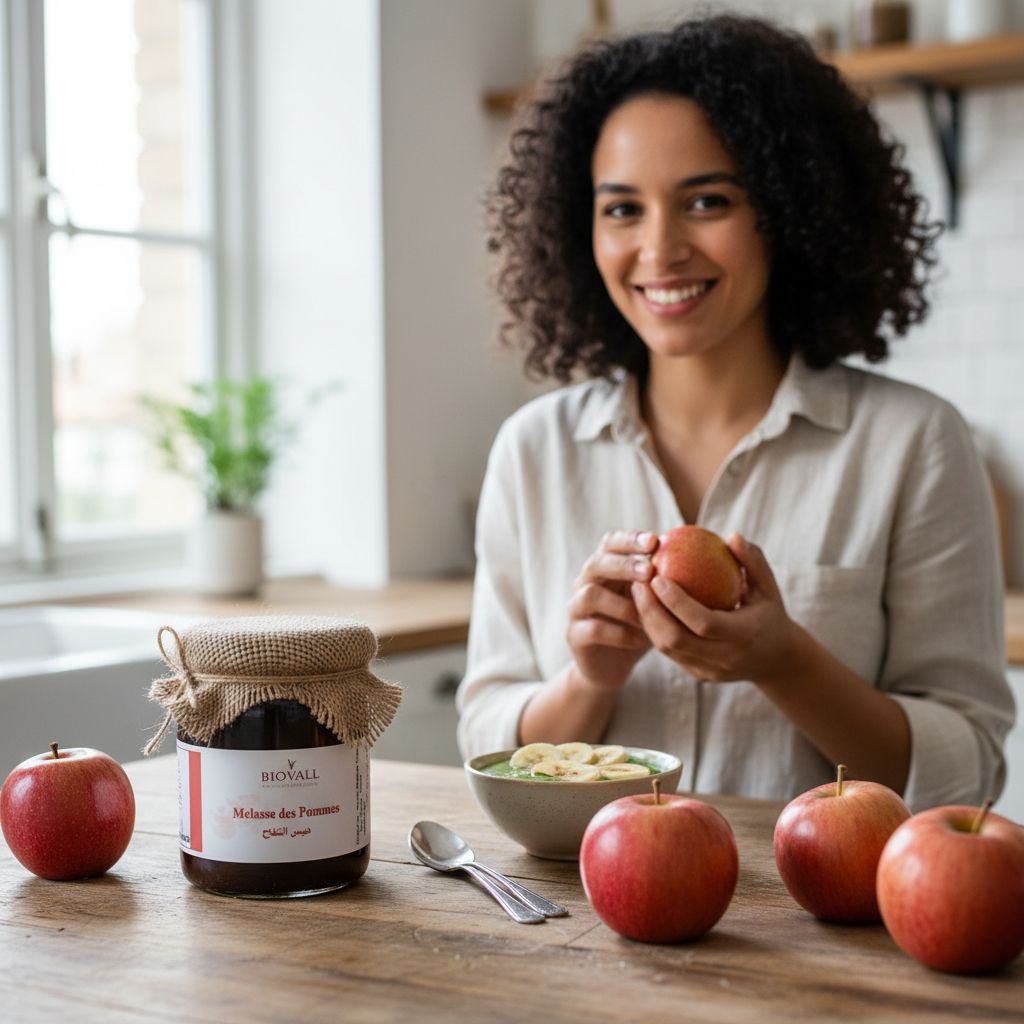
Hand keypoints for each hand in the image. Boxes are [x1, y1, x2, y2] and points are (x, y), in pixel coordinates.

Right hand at [567, 529, 656, 691]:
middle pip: (596, 563)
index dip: (629, 539)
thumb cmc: (638, 624)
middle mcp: (585, 583)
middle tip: (650, 571)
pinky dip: (618, 633)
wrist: (610, 664)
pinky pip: (593, 629)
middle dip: (623, 565)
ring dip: (621, 603)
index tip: (655, 541)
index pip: (610, 542)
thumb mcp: (652, 600)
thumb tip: (702, 555)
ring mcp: (575, 608)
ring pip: (590, 595)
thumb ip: (664, 579)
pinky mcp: (574, 634)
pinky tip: (640, 638)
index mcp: (604, 568)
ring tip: (646, 614)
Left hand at [631, 534, 798, 684]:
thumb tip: (732, 536)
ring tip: (638, 592)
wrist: (778, 661)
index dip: (676, 601)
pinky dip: (654, 631)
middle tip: (638, 582)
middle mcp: (724, 658)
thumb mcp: (768, 587)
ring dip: (647, 620)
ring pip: (667, 649)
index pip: (702, 622)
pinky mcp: (699, 676)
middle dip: (651, 610)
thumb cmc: (770, 614)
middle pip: (676, 639)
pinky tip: (645, 607)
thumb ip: (753, 561)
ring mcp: (710, 671)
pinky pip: (669, 654)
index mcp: (743, 635)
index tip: (657, 577)